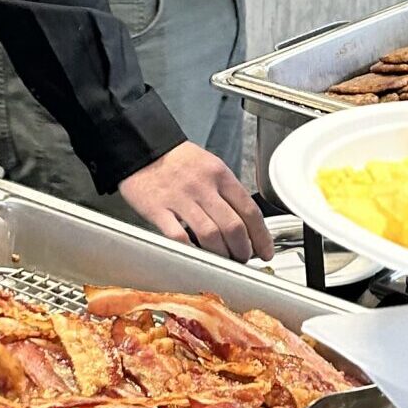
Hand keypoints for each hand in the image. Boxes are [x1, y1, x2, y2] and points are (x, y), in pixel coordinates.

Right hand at [119, 143, 273, 260]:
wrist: (142, 147)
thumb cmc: (177, 161)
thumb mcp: (210, 166)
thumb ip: (226, 193)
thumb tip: (245, 224)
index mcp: (220, 175)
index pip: (249, 210)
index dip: (261, 236)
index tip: (265, 251)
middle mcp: (203, 187)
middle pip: (233, 227)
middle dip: (243, 250)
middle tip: (243, 258)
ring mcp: (180, 198)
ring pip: (210, 235)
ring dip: (221, 254)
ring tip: (223, 260)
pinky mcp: (157, 209)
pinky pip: (178, 236)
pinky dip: (191, 250)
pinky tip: (196, 254)